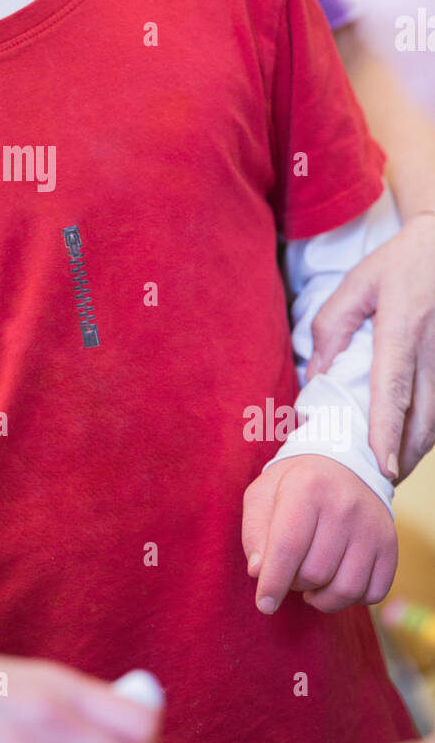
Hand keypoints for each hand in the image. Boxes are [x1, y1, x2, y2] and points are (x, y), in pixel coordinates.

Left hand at [242, 456, 396, 613]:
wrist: (341, 465)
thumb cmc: (293, 486)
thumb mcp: (262, 495)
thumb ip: (254, 532)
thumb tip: (259, 572)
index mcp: (307, 487)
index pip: (288, 547)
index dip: (273, 583)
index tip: (264, 604)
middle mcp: (344, 505)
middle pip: (315, 573)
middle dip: (295, 584)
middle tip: (290, 571)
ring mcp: (371, 526)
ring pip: (346, 589)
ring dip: (322, 598)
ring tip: (310, 582)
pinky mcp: (389, 544)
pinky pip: (373, 593)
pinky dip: (351, 599)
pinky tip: (336, 581)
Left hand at [308, 213, 434, 480]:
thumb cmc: (400, 263)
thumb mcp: (358, 283)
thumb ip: (332, 327)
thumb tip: (319, 375)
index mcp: (403, 327)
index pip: (394, 388)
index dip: (387, 430)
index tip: (382, 465)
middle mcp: (434, 348)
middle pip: (424, 415)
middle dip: (406, 454)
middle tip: (381, 480)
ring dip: (420, 447)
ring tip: (395, 468)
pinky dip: (431, 426)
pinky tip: (413, 440)